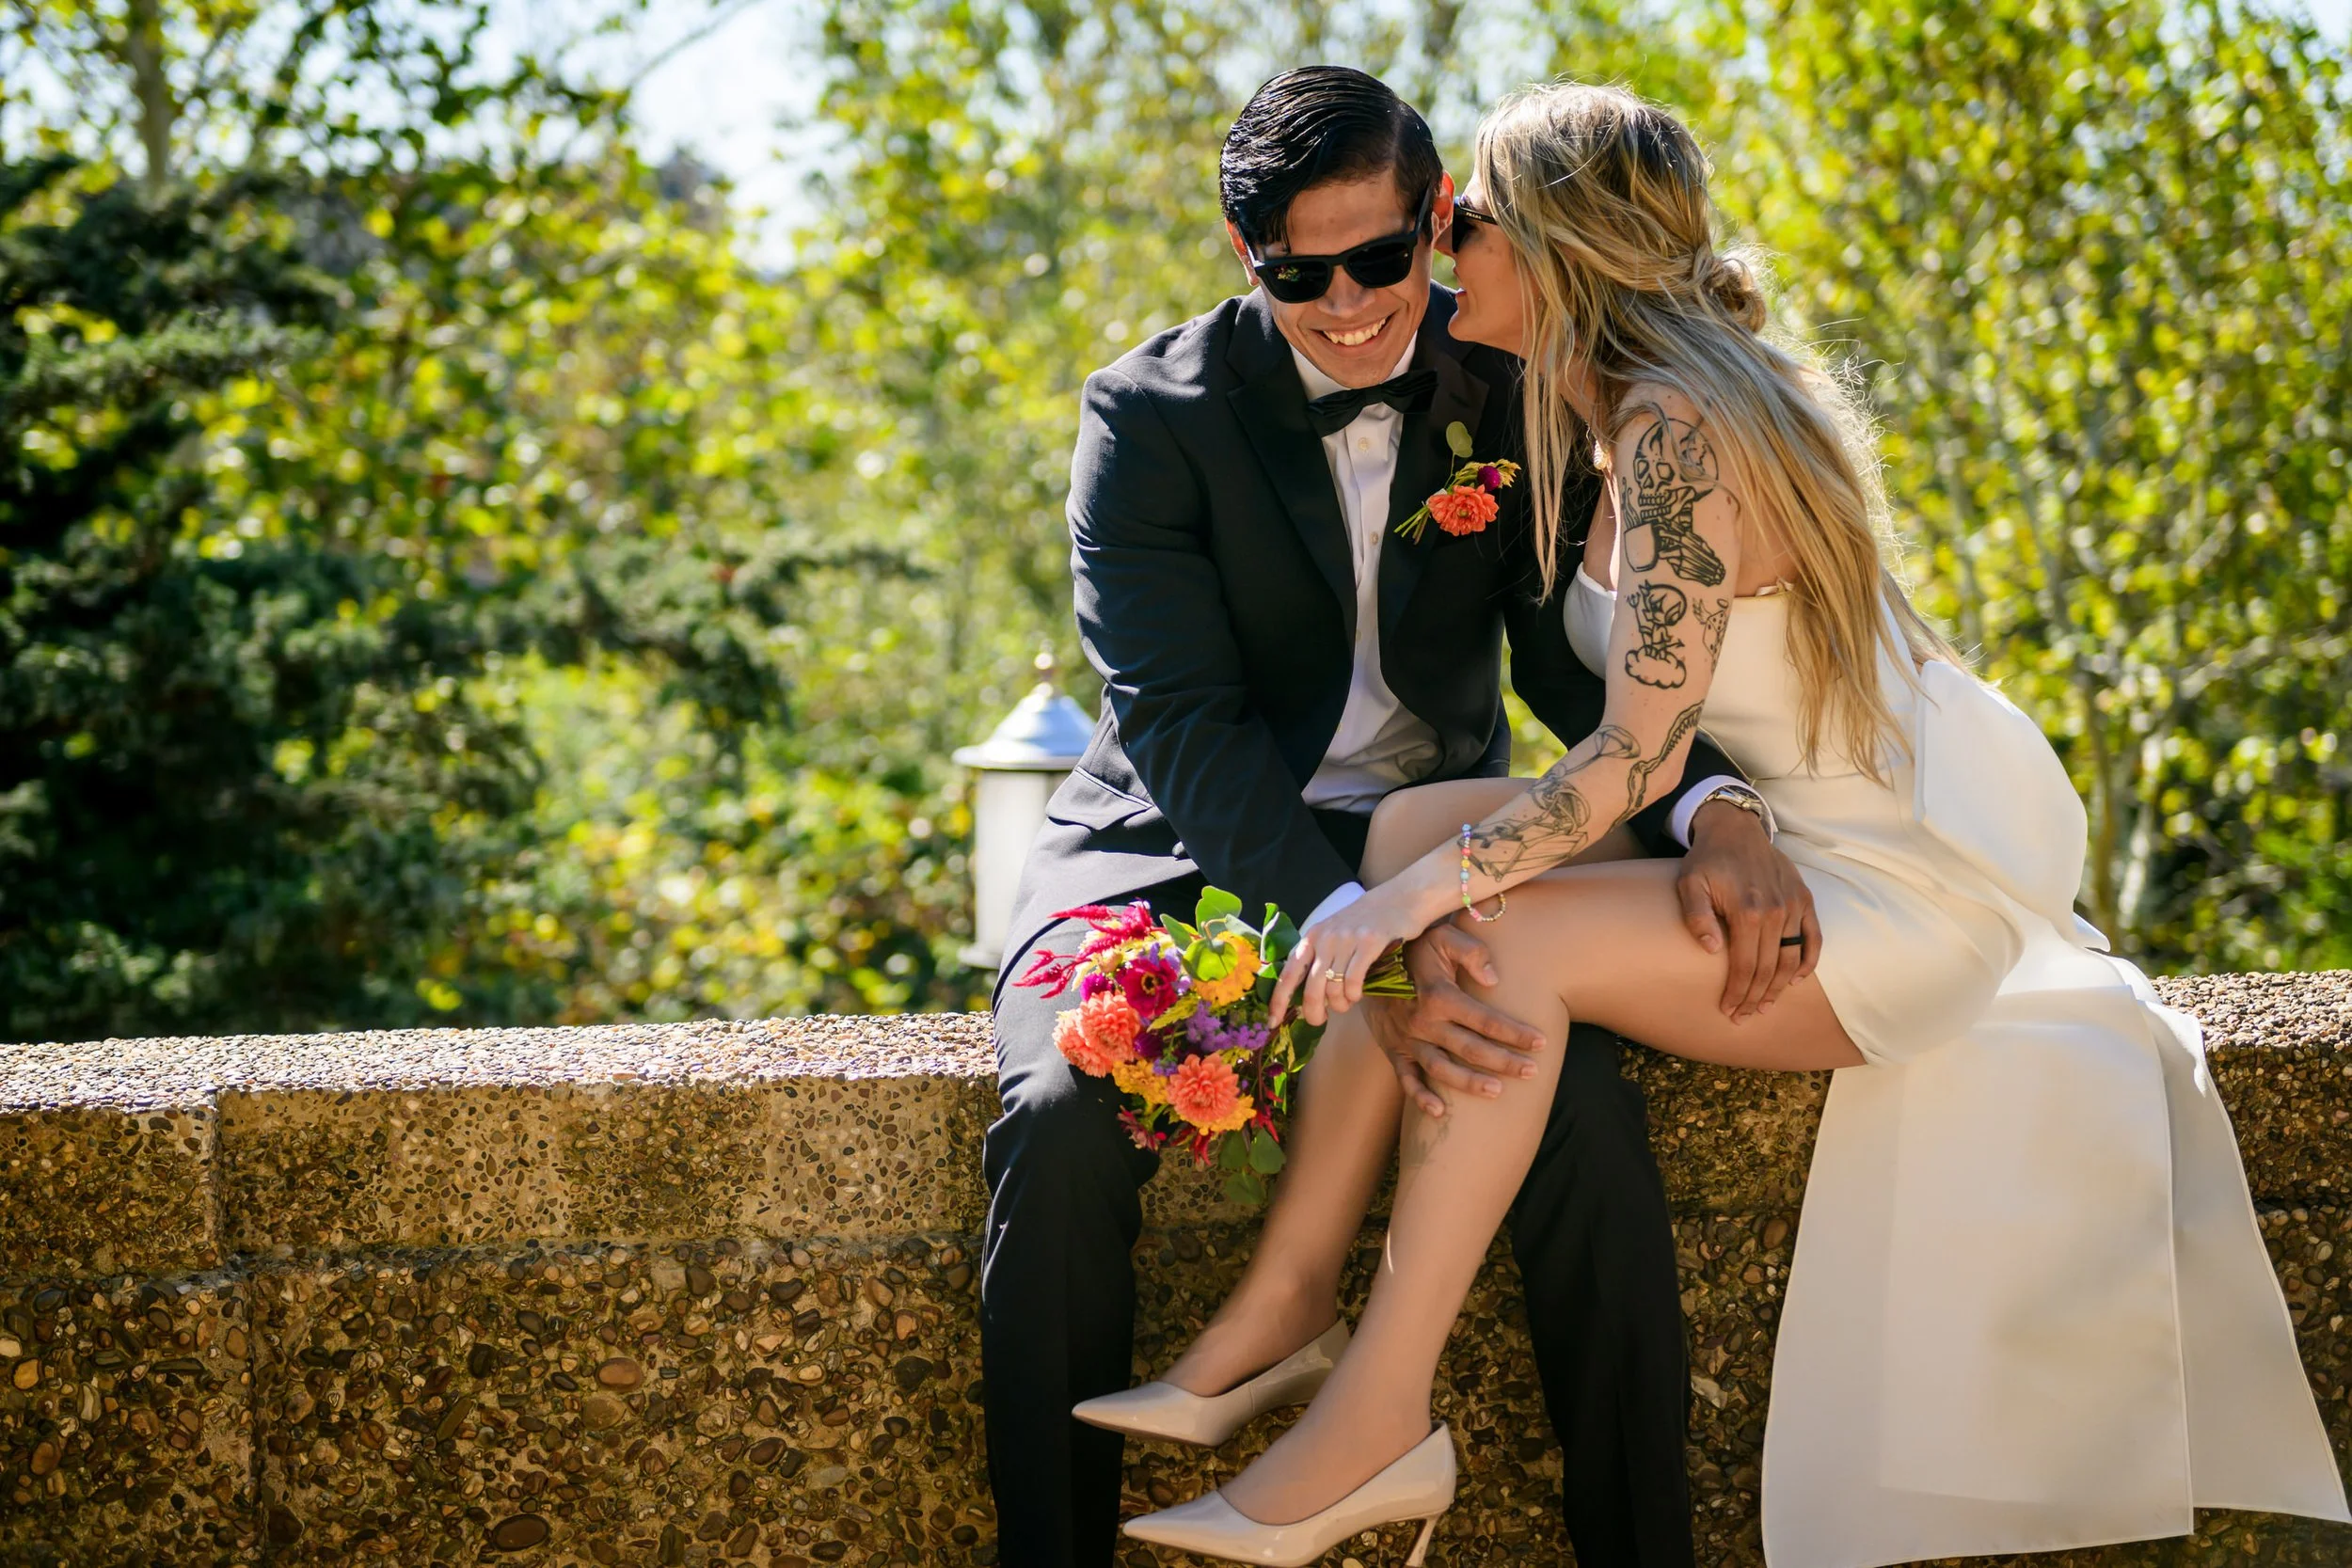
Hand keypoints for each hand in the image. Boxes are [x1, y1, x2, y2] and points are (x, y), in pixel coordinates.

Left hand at [1270, 877, 1442, 1026]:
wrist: (1400, 898)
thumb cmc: (1366, 920)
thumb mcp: (1335, 933)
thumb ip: (1320, 958)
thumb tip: (1308, 997)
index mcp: (1312, 937)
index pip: (1288, 973)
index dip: (1278, 1000)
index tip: (1272, 1022)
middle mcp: (1325, 938)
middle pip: (1312, 988)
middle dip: (1314, 1012)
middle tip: (1319, 1021)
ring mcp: (1347, 939)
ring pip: (1333, 988)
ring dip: (1340, 1004)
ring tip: (1346, 1002)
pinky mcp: (1369, 943)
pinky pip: (1354, 980)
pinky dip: (1354, 994)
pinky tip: (1357, 994)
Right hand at [1361, 925, 1545, 1117]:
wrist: (1367, 963)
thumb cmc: (1414, 949)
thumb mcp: (1442, 937)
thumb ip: (1471, 951)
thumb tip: (1494, 979)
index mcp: (1440, 996)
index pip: (1485, 1019)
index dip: (1514, 1032)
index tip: (1540, 1042)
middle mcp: (1424, 1022)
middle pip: (1470, 1048)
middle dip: (1504, 1061)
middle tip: (1532, 1071)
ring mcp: (1408, 1039)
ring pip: (1442, 1069)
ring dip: (1470, 1083)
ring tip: (1498, 1092)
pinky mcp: (1394, 1050)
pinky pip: (1406, 1079)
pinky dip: (1420, 1097)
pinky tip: (1440, 1113)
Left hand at [1676, 798, 1820, 1020]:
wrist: (1736, 830)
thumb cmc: (1708, 861)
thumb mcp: (1690, 884)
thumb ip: (1696, 916)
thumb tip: (1710, 950)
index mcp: (1747, 911)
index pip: (1745, 966)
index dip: (1738, 992)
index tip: (1728, 1010)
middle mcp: (1775, 911)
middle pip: (1769, 968)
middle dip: (1756, 997)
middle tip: (1744, 1016)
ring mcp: (1794, 905)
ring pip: (1792, 958)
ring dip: (1780, 987)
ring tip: (1766, 1005)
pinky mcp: (1805, 899)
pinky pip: (1814, 937)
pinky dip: (1809, 961)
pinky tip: (1797, 979)